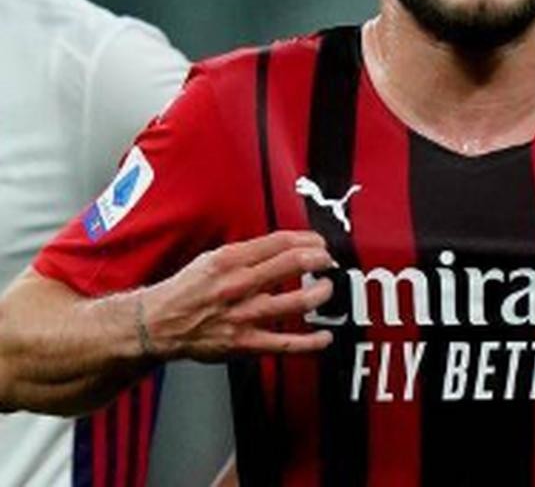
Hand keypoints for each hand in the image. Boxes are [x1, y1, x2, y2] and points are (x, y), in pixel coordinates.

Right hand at [139, 230, 335, 360]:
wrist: (157, 324)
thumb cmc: (188, 289)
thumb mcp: (213, 258)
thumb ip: (249, 253)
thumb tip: (287, 246)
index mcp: (230, 260)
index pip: (281, 242)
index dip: (309, 240)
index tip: (319, 243)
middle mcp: (239, 285)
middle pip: (293, 264)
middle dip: (320, 260)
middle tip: (327, 261)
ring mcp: (243, 316)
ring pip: (296, 302)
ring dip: (321, 293)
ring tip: (326, 289)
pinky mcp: (244, 343)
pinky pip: (285, 344)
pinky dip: (311, 342)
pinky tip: (325, 337)